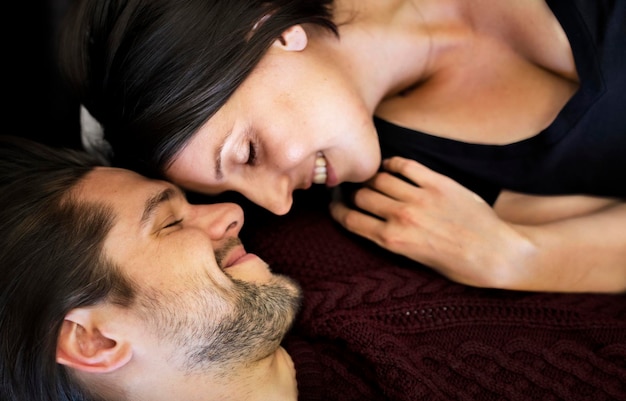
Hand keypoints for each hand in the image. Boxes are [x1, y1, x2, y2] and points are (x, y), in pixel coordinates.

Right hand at [329, 157, 533, 287]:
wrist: (499, 254)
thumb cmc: (460, 267)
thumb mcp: (417, 263)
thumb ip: (393, 242)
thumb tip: (376, 224)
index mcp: (393, 241)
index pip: (351, 219)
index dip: (337, 210)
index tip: (335, 204)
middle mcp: (401, 217)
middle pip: (362, 195)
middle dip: (354, 194)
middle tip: (354, 191)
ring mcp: (420, 197)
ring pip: (380, 178)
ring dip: (373, 179)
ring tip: (374, 180)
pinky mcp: (438, 183)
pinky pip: (405, 165)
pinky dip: (393, 163)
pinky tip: (391, 167)